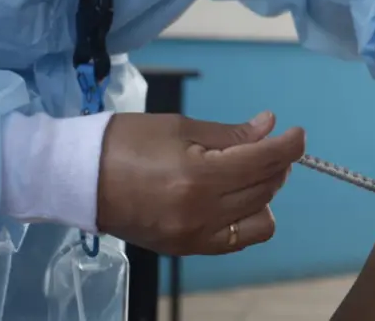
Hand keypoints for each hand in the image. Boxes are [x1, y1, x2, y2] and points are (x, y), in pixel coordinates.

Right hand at [96, 111, 304, 255]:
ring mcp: (195, 236)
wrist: (77, 178)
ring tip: (249, 172)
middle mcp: (201, 213)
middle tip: (269, 145)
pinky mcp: (187, 248)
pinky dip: (248, 218)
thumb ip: (231, 133)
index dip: (288, 145)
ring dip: (265, 192)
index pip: (263, 162)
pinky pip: (238, 239)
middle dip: (277, 164)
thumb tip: (270, 126)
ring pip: (260, 218)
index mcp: (199, 177)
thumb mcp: (182, 127)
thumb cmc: (125, 142)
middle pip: (265, 189)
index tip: (297, 133)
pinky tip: (236, 197)